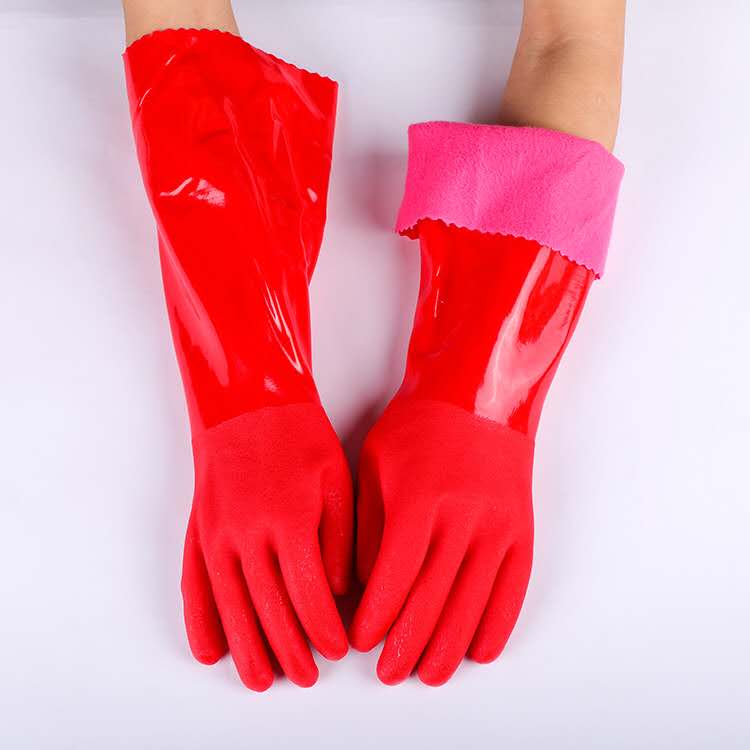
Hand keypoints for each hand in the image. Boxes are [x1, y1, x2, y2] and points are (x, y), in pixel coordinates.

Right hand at [183, 404, 351, 689]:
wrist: (248, 402)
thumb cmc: (300, 437)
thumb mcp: (336, 480)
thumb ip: (338, 539)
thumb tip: (335, 589)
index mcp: (288, 522)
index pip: (307, 595)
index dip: (324, 628)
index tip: (339, 649)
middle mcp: (247, 535)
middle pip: (268, 609)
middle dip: (290, 649)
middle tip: (306, 676)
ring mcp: (217, 534)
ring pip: (230, 606)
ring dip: (245, 647)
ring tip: (259, 680)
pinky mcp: (199, 530)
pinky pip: (196, 585)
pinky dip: (201, 620)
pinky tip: (209, 647)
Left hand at [350, 399, 533, 685]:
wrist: (477, 395)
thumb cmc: (415, 426)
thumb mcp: (374, 464)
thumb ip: (370, 527)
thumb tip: (369, 584)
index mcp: (419, 501)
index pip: (394, 578)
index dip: (376, 617)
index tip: (360, 642)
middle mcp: (462, 519)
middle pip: (432, 599)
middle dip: (406, 644)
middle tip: (389, 674)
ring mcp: (497, 526)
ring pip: (472, 602)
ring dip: (449, 645)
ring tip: (431, 675)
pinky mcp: (521, 529)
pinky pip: (512, 588)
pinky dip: (496, 624)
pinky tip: (480, 650)